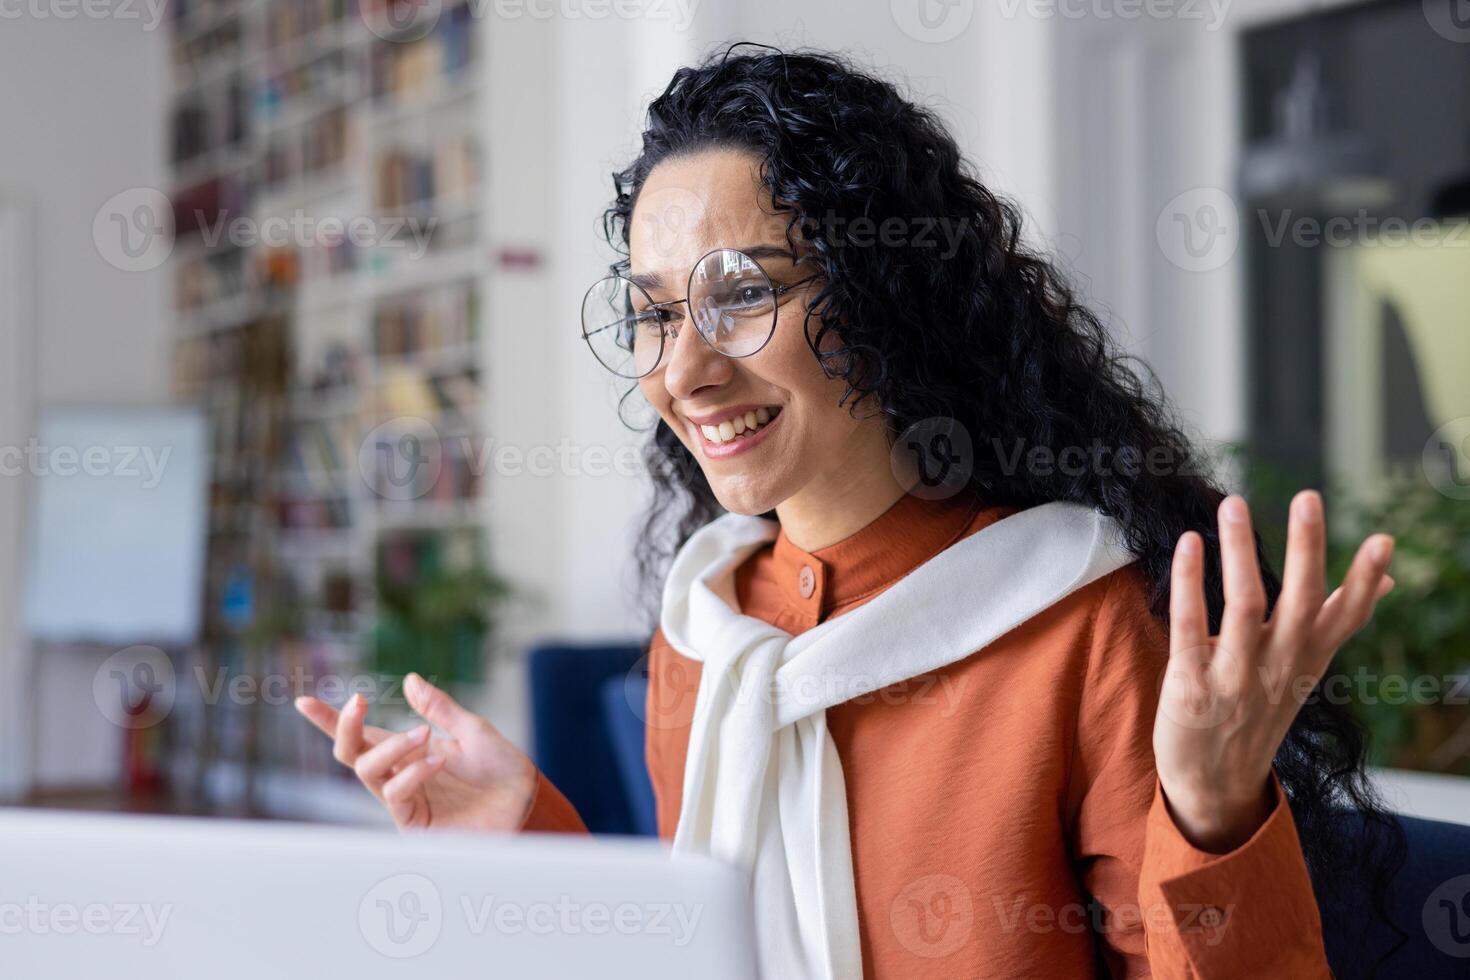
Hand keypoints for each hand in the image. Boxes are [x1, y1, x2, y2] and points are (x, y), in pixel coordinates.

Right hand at [295, 672, 536, 831]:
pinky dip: (413, 773)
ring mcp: (405, 799)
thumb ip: (438, 708)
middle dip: (344, 728)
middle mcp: (399, 774)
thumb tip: (408, 679)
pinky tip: (438, 760)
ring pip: (368, 772)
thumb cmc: (501, 767)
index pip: (362, 735)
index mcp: (408, 750)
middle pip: (351, 754)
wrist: (524, 801)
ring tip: (424, 735)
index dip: (330, 721)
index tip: (302, 702)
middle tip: (358, 702)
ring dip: (392, 748)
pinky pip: (396, 795)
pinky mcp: (415, 823)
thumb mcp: (472, 729)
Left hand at [1154, 491, 1393, 852]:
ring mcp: (1235, 677)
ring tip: (1234, 504)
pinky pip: (1191, 627)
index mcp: (1307, 658)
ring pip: (1244, 606)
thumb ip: (1335, 619)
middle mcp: (1279, 666)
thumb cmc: (1257, 709)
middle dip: (1307, 549)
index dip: (1364, 582)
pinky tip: (1188, 544)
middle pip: (1299, 602)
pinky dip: (1189, 583)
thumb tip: (1387, 579)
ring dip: (1241, 552)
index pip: (1345, 617)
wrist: (1213, 784)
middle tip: (1308, 498)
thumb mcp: (1305, 667)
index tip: (1383, 540)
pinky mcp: (1190, 685)